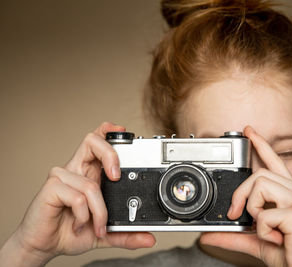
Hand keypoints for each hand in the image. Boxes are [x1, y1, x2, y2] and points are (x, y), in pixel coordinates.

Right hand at [0, 122, 154, 266]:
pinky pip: (77, 197)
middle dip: (110, 154)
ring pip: (90, 184)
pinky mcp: (51, 188)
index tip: (122, 130)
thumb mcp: (104, 233)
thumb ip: (126, 234)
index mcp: (89, 172)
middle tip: (116, 176)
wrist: (45, 247)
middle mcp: (76, 170)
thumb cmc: (70, 232)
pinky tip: (78, 224)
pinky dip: (83, 215)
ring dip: (99, 211)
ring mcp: (62, 177)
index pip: (97, 142)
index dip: (107, 130)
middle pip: (92, 141)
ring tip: (96, 226)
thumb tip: (149, 238)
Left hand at [200, 126, 291, 266]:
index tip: (249, 131)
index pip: (276, 163)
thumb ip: (234, 235)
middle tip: (236, 214)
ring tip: (266, 230)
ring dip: (253, 211)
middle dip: (241, 194)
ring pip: (260, 185)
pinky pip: (263, 213)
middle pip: (260, 175)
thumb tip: (207, 235)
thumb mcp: (258, 242)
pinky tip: (277, 239)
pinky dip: (261, 230)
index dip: (262, 145)